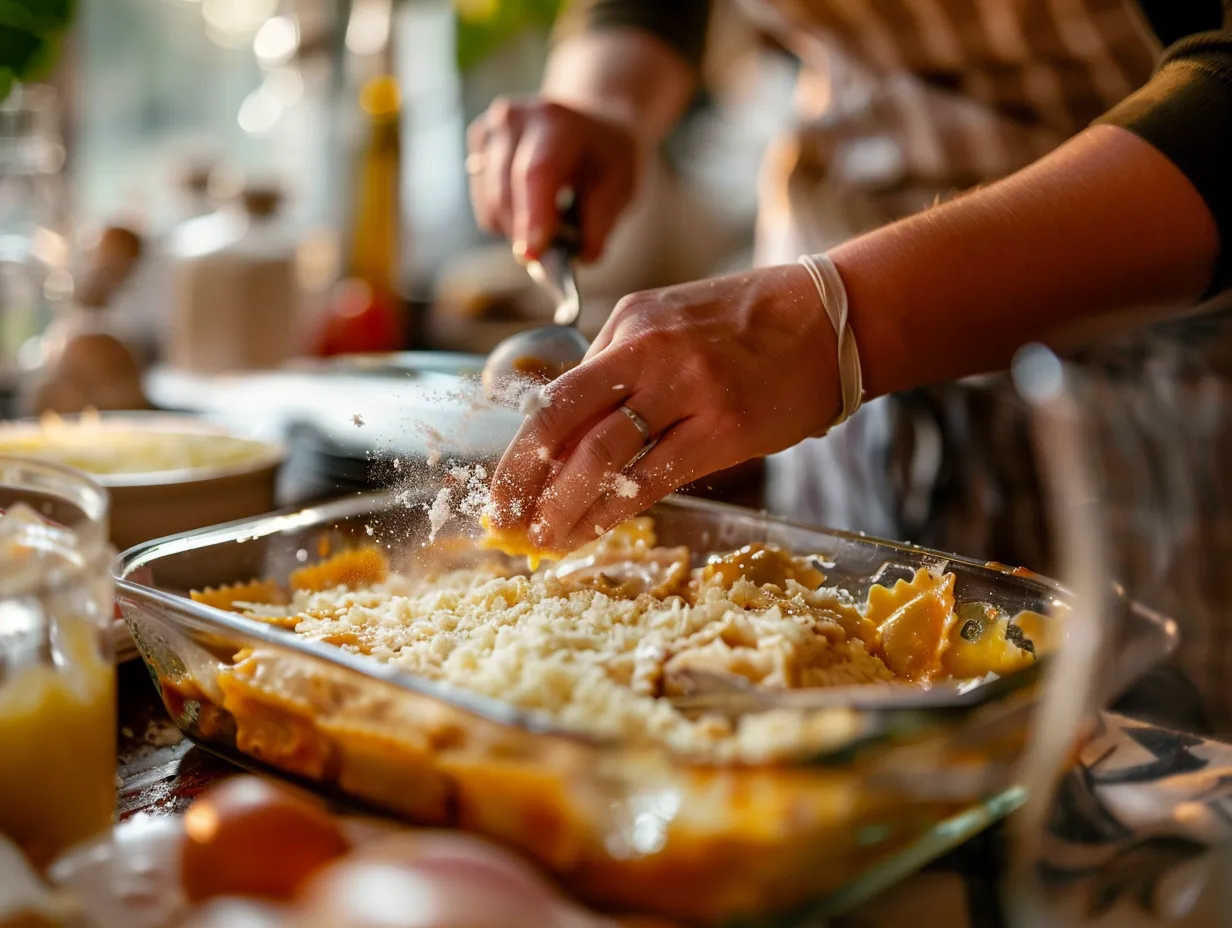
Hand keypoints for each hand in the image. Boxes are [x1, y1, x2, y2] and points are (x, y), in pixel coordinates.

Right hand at [466, 96, 639, 261]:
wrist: (590, 121)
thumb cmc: (607, 156)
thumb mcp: (621, 184)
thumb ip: (601, 220)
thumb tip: (582, 255)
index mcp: (558, 122)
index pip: (537, 173)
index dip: (532, 217)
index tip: (532, 256)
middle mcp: (515, 119)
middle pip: (506, 194)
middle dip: (526, 236)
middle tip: (554, 260)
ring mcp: (491, 131)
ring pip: (491, 207)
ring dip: (518, 230)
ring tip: (550, 220)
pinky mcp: (477, 147)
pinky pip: (485, 206)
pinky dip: (508, 219)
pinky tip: (531, 205)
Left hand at [487, 265, 840, 551]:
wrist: (834, 318)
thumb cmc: (752, 326)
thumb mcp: (673, 321)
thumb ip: (623, 366)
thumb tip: (575, 431)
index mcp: (630, 322)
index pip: (558, 394)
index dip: (522, 449)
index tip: (503, 489)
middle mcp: (648, 349)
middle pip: (559, 419)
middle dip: (521, 477)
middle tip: (503, 521)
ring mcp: (687, 387)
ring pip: (600, 455)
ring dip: (561, 505)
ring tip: (541, 540)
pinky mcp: (724, 427)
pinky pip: (651, 479)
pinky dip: (610, 513)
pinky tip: (588, 534)